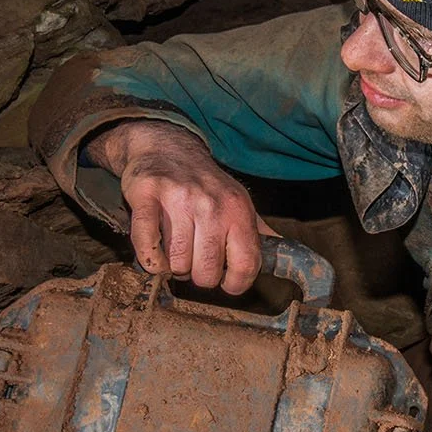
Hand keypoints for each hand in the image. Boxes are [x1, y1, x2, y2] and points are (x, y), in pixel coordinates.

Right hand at [87, 120, 271, 294]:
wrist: (167, 148)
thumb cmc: (205, 185)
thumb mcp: (238, 203)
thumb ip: (258, 232)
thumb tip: (285, 253)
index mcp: (238, 210)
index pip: (246, 265)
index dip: (235, 284)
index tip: (225, 283)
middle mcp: (211, 204)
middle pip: (206, 272)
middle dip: (198, 276)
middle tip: (194, 261)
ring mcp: (178, 199)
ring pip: (176, 264)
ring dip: (173, 266)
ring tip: (175, 250)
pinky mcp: (146, 195)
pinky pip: (147, 247)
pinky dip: (151, 260)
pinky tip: (155, 252)